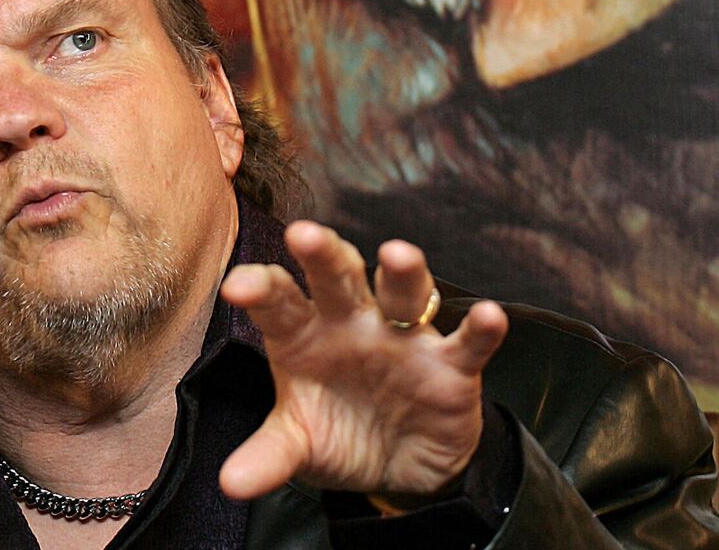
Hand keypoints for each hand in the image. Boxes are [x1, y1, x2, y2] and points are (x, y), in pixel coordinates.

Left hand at [217, 221, 508, 504]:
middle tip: (304, 235)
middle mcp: (353, 323)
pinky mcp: (451, 365)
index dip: (260, 289)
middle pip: (339, 278)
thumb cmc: (340, 435)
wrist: (401, 468)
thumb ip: (269, 456)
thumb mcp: (300, 447)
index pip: (280, 302)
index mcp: (306, 334)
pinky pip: (467, 342)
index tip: (237, 286)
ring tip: (397, 254)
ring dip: (403, 272)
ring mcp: (404, 338)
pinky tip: (487, 315)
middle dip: (325, 255)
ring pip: (404, 294)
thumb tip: (231, 482)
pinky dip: (480, 328)